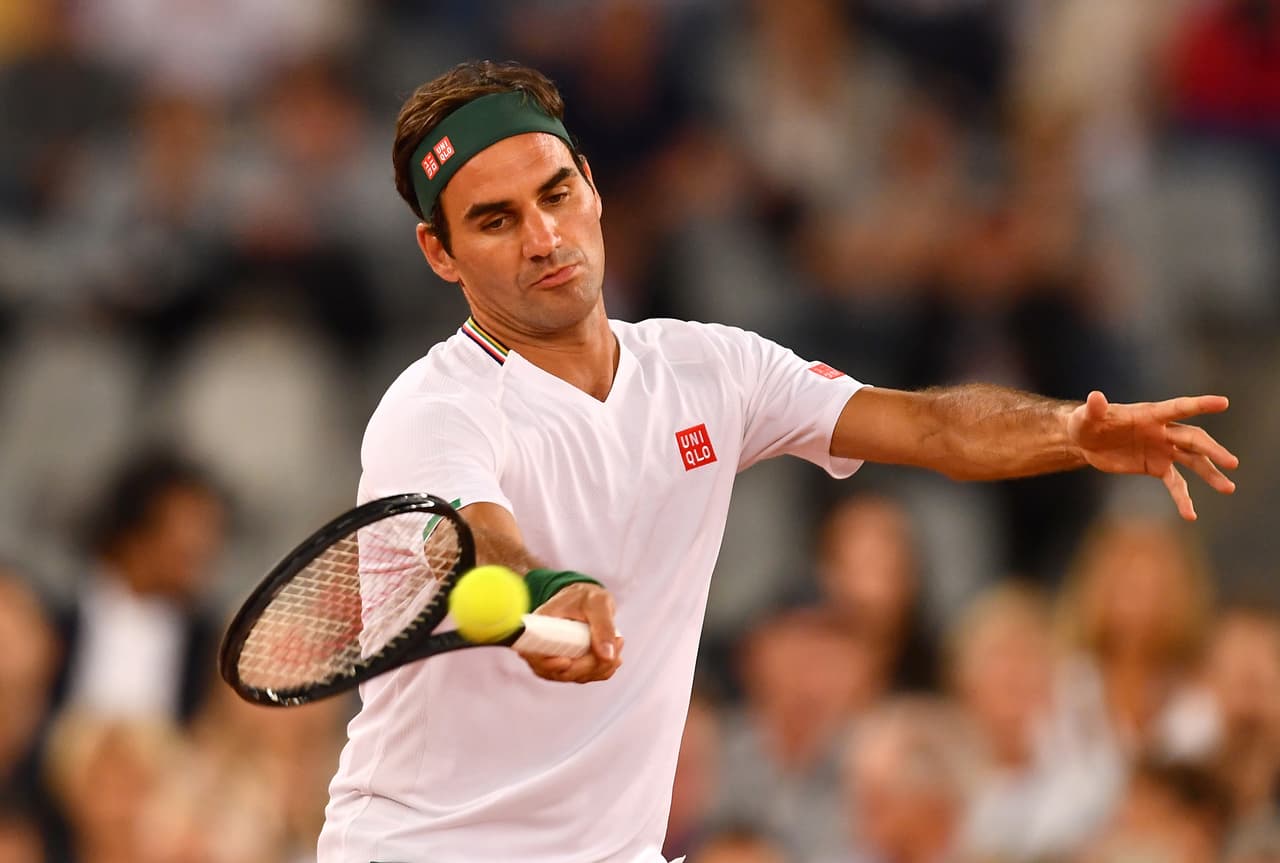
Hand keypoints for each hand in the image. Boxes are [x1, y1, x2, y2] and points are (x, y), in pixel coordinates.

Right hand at [518, 582, 622, 683]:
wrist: (587, 600)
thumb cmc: (587, 597)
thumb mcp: (597, 603)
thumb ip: (603, 627)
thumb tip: (607, 656)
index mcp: (538, 627)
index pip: (532, 653)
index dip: (546, 663)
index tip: (566, 661)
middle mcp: (542, 648)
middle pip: (558, 671)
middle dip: (588, 664)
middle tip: (614, 642)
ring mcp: (555, 661)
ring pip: (575, 676)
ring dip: (600, 666)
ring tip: (617, 642)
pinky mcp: (569, 667)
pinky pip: (585, 677)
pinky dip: (602, 670)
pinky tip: (615, 655)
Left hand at [1067, 390, 1238, 519]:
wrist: (1085, 441)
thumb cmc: (1086, 422)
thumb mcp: (1085, 417)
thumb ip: (1094, 409)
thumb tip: (1095, 397)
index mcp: (1150, 414)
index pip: (1178, 408)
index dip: (1200, 404)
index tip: (1223, 403)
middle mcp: (1162, 431)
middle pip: (1193, 439)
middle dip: (1212, 451)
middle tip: (1232, 463)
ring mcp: (1162, 450)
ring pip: (1193, 461)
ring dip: (1210, 474)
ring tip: (1229, 488)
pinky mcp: (1156, 467)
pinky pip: (1175, 483)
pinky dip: (1183, 498)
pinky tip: (1190, 515)